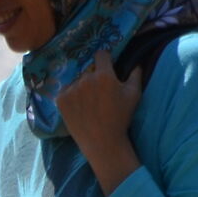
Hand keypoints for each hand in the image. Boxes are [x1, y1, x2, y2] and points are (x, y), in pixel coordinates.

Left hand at [55, 51, 143, 194]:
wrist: (102, 141)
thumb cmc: (121, 118)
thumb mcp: (134, 95)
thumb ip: (136, 74)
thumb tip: (137, 62)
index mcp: (104, 75)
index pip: (101, 54)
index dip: (105, 59)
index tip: (106, 66)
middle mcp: (85, 79)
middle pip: (89, 70)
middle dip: (94, 77)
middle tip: (99, 92)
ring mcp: (70, 89)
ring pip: (77, 81)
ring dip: (82, 87)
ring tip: (89, 103)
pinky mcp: (60, 99)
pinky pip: (66, 90)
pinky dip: (71, 96)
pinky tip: (80, 107)